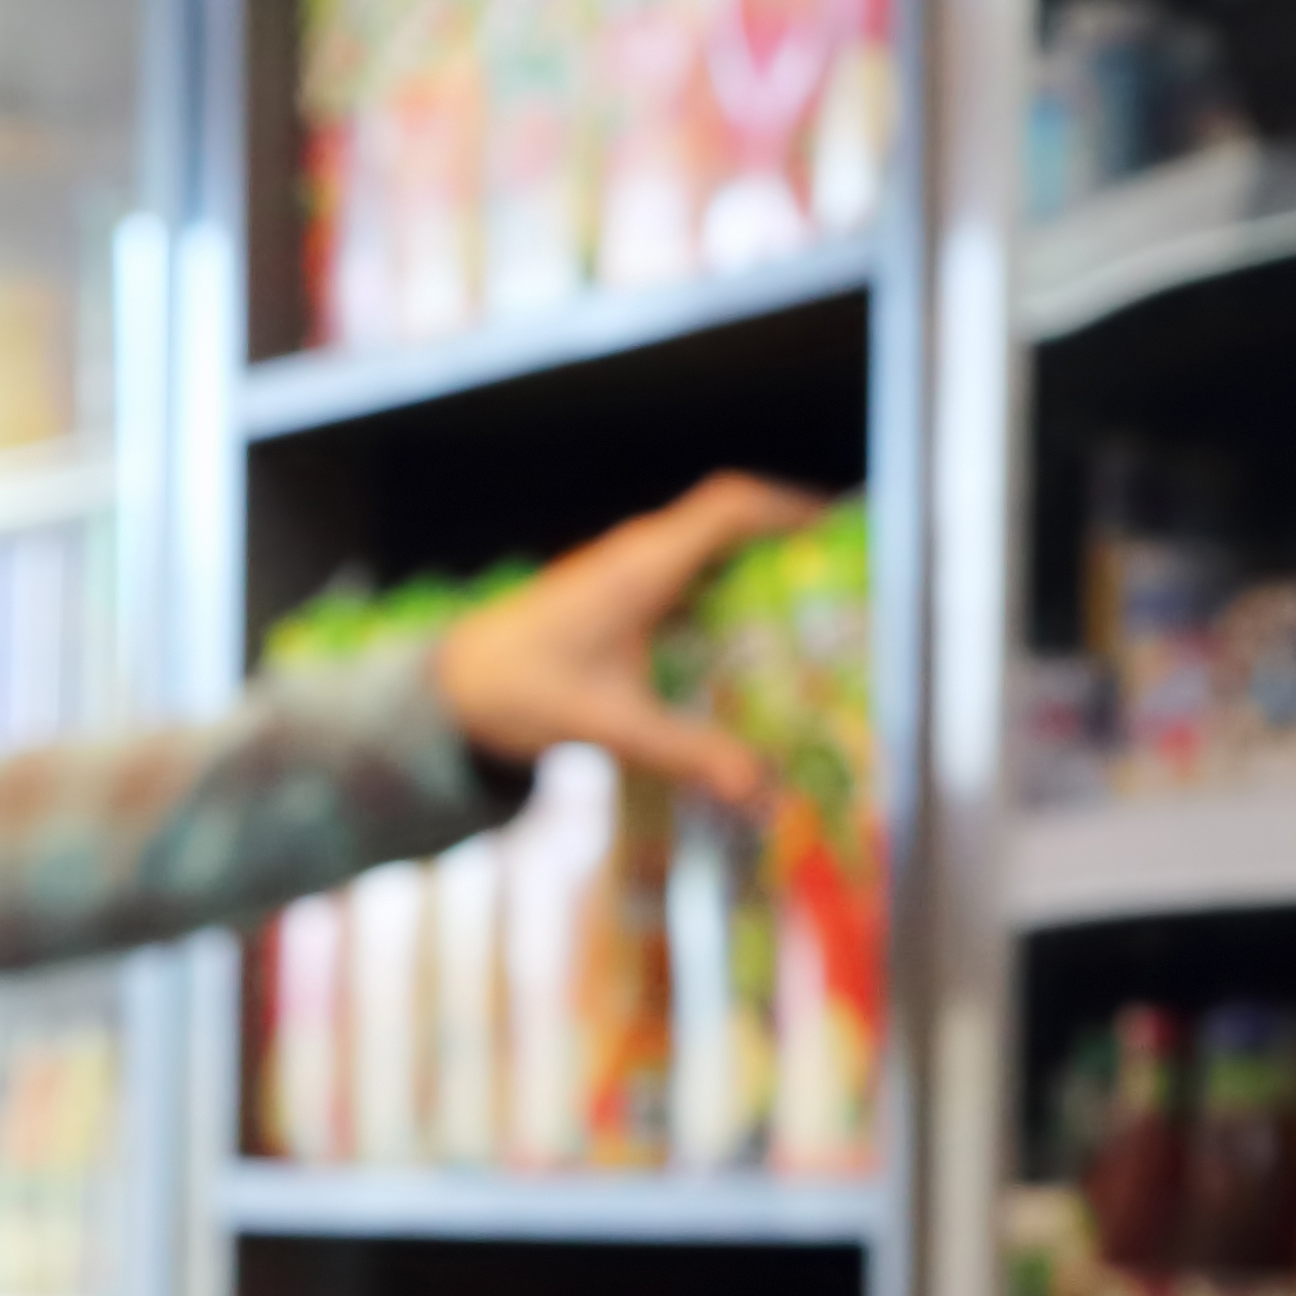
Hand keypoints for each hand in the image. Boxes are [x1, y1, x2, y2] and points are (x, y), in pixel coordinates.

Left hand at [428, 472, 829, 808]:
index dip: (789, 507)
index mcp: (643, 566)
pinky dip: (722, 597)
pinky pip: (684, 578)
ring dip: (755, 571)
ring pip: (706, 550)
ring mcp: (625, 572)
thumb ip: (688, 753)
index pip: (730, 506)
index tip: (838, 528)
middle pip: (729, 524)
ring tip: (811, 612)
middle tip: (842, 582)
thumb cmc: (523, 692)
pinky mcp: (615, 597)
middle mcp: (638, 555)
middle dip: (788, 544)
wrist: (453, 690)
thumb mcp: (612, 726)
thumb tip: (759, 789)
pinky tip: (745, 644)